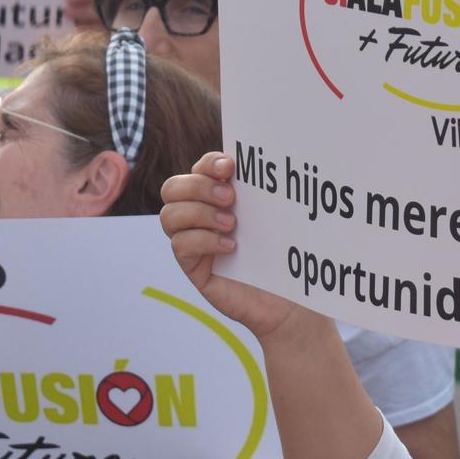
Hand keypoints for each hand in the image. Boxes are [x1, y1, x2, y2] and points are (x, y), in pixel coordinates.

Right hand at [160, 152, 306, 342]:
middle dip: (199, 187)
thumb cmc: (285, 254)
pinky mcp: (193, 267)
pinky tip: (230, 246)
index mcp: (218, 195)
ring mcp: (193, 241)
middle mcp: (200, 215)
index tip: (231, 167)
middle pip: (172, 187)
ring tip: (231, 224)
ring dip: (199, 213)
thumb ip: (259, 188)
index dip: (209, 163)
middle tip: (231, 199)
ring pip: (168, 215)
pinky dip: (203, 240)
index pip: (199, 168)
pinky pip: (180, 246)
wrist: (291, 300)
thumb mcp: (273, 216)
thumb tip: (251, 158)